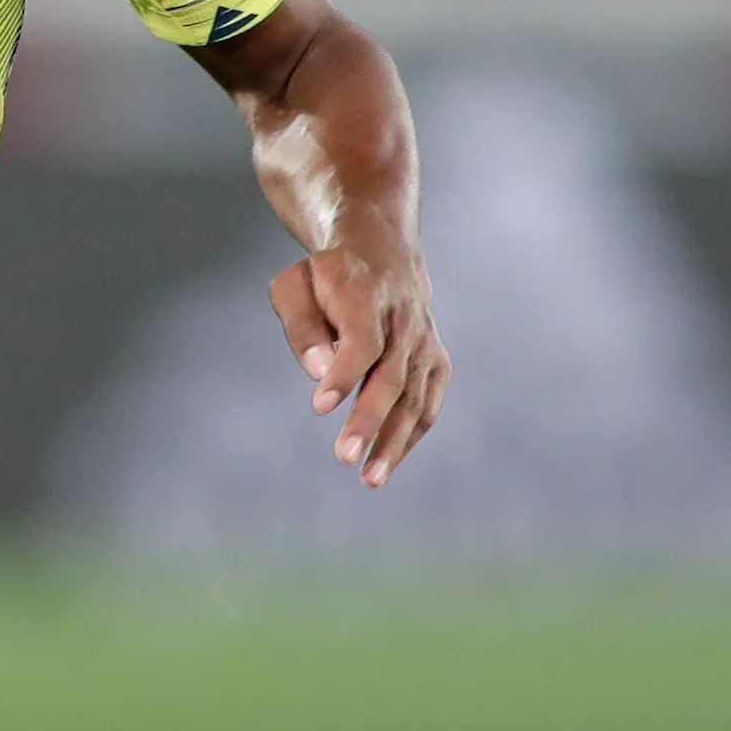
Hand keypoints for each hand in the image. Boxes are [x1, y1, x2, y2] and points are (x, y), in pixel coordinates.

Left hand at [266, 232, 446, 488]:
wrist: (381, 251)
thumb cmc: (325, 276)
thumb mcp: (295, 286)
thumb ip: (302, 328)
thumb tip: (319, 373)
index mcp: (368, 296)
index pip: (362, 341)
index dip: (344, 374)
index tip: (320, 407)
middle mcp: (405, 320)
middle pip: (392, 376)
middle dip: (369, 420)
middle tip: (344, 458)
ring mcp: (425, 341)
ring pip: (415, 396)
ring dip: (394, 440)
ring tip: (369, 479)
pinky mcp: (434, 359)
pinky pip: (428, 401)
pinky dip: (411, 433)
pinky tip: (387, 461)